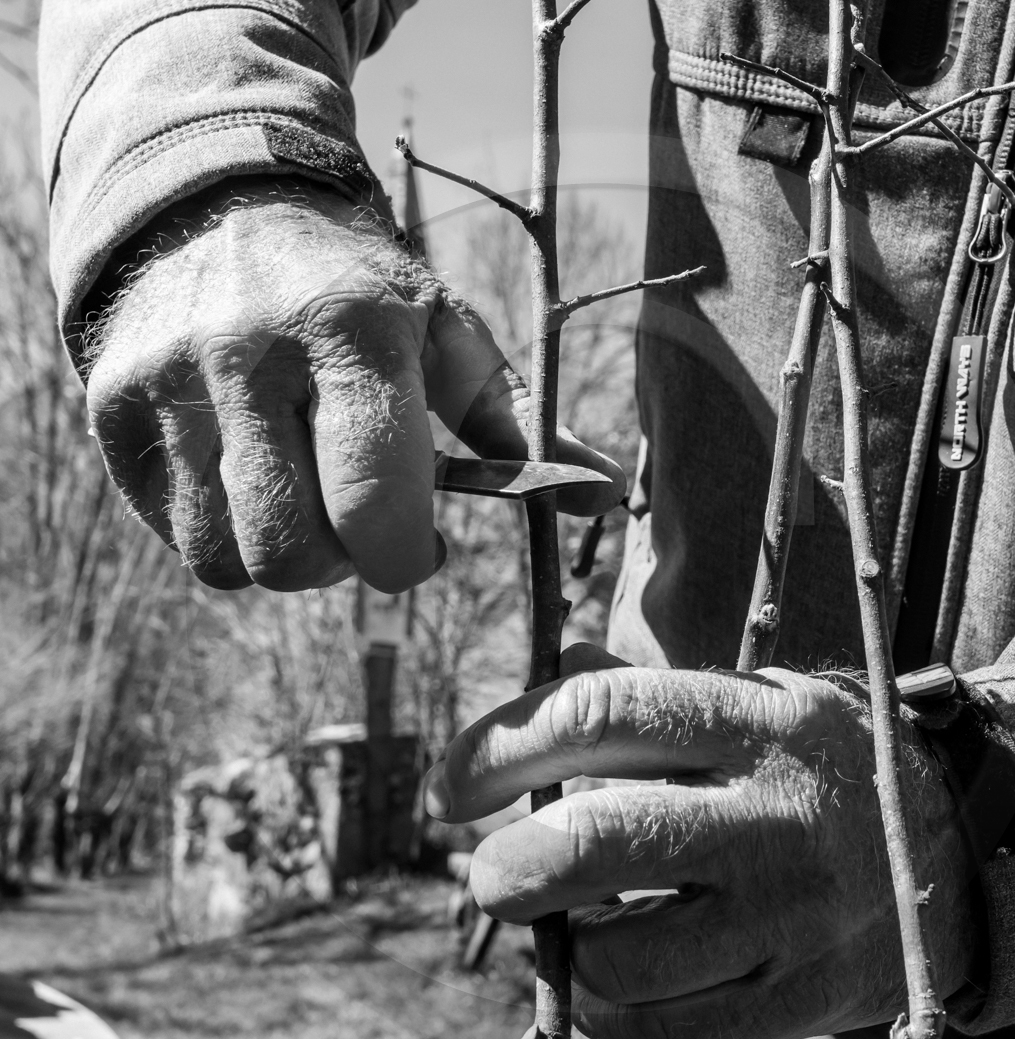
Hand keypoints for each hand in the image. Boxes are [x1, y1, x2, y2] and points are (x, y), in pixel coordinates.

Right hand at [86, 179, 623, 591]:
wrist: (223, 203)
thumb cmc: (363, 289)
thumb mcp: (451, 337)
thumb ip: (522, 426)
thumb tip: (605, 498)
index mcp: (351, 330)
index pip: (374, 507)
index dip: (405, 558)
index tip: (420, 546)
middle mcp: (246, 352)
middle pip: (294, 554)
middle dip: (343, 564)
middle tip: (359, 520)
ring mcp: (166, 381)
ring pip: (227, 559)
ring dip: (282, 553)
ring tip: (305, 494)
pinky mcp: (113, 408)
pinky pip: (178, 533)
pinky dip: (226, 530)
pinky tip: (253, 476)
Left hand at [424, 645, 974, 1038]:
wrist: (965, 846)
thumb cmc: (823, 760)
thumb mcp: (755, 698)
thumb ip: (646, 700)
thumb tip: (536, 691)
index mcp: (755, 718)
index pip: (597, 716)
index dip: (501, 748)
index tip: (454, 784)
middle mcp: (773, 815)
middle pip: (598, 841)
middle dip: (509, 863)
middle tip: (486, 870)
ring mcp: (790, 916)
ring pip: (621, 954)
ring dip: (560, 941)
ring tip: (565, 918)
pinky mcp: (797, 998)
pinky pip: (662, 1027)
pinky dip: (603, 1006)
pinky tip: (603, 972)